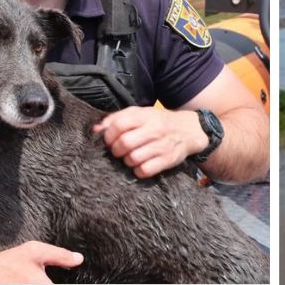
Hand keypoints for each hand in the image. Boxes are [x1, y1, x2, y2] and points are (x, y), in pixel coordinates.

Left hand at [92, 106, 207, 178]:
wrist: (189, 130)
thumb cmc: (158, 122)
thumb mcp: (139, 113)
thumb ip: (116, 119)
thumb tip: (95, 130)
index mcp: (145, 115)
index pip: (118, 125)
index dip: (109, 136)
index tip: (109, 141)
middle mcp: (154, 129)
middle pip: (124, 143)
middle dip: (116, 150)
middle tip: (118, 151)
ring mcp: (162, 145)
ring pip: (133, 159)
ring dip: (127, 161)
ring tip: (130, 158)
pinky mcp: (168, 160)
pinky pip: (145, 170)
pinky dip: (138, 171)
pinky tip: (140, 165)